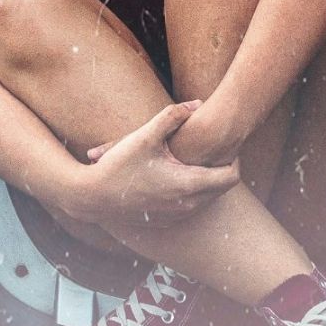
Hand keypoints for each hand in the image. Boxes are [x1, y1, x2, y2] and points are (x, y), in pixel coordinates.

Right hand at [68, 100, 238, 224]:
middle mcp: (187, 205)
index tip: (225, 147)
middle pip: (223, 189)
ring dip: (208, 182)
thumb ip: (172, 116)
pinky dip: (193, 194)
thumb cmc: (119, 165)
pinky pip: (192, 208)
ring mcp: (177, 217)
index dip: (234, 160)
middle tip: (214, 151)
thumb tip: (197, 103)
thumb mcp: (145, 135)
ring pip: (208, 200)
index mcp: (188, 184)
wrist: (92, 198)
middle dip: (222, 170)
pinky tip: (179, 177)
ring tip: (197, 162)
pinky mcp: (166, 222)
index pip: (231, 176)